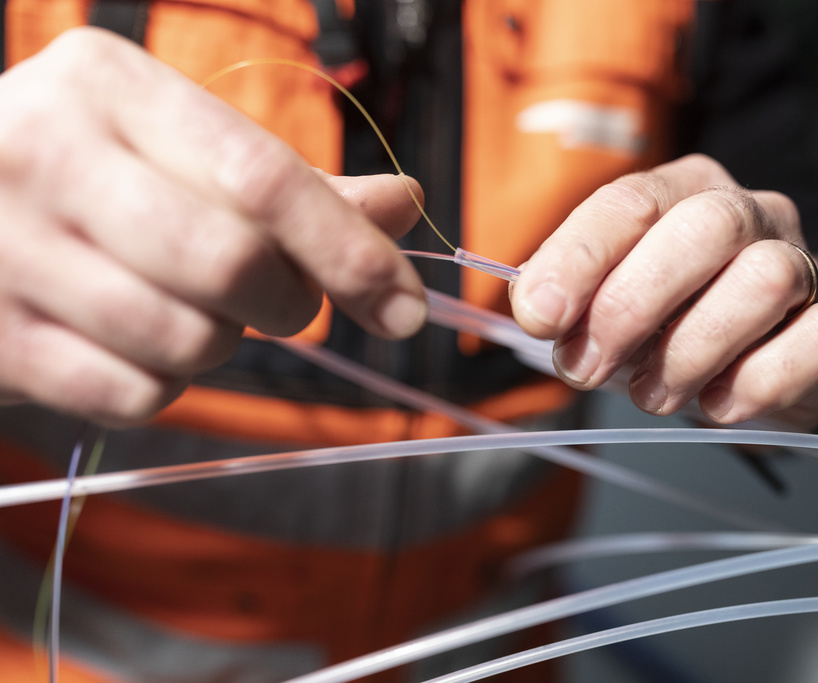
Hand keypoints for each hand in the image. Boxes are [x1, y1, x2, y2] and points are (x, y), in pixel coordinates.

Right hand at [0, 28, 425, 424]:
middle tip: (286, 302)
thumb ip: (290, 184)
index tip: (404, 306)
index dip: (352, 252)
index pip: (265, 178)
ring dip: (223, 345)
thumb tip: (404, 204)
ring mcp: (6, 250)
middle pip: (233, 265)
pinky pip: (137, 395)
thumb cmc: (87, 175)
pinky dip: (166, 385)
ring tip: (191, 309)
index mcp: (109, 85)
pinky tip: (139, 344)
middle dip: (290, 304)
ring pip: (190, 341)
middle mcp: (44, 153)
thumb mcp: (177, 149)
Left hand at [511, 154, 817, 429]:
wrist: (763, 348)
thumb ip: (573, 299)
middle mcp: (749, 212)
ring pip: (766, 280)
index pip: (630, 201)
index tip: (539, 317)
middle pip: (704, 228)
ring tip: (651, 396)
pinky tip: (717, 405)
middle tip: (588, 367)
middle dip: (632, 304)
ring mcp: (803, 262)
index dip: (579, 259)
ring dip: (692, 350)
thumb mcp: (609, 299)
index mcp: (682, 190)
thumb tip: (537, 311)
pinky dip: (760, 381)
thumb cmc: (671, 319)